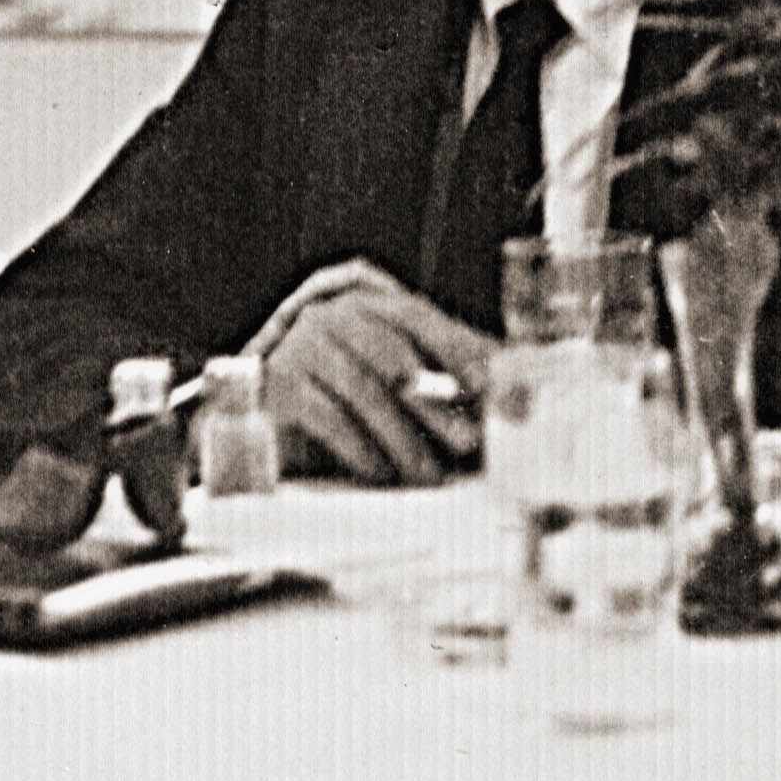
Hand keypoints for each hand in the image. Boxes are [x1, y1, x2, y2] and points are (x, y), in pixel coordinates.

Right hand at [252, 262, 492, 484]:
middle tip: (469, 443)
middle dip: (435, 405)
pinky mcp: (277, 384)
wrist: (270, 419)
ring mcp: (301, 347)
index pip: (414, 315)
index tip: (486, 384)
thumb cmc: (348, 399)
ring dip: (402, 437)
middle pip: (392, 357)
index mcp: (366, 304)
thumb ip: (445, 380)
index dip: (453, 346)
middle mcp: (330, 316)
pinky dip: (359, 447)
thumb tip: (510, 394)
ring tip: (428, 475)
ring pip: (363, 389)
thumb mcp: (397, 382)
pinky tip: (380, 472)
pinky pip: (326, 414)